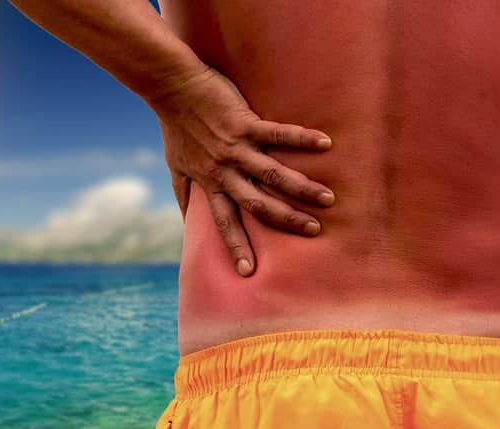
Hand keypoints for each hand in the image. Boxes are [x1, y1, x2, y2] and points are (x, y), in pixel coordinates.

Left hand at [151, 65, 334, 276]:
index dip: (236, 245)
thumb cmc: (176, 126)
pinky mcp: (245, 123)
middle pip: (258, 204)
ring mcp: (236, 147)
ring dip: (302, 188)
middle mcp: (224, 170)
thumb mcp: (176, 166)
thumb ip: (185, 195)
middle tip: (313, 231)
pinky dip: (302, 138)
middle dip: (286, 220)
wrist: (171, 86)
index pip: (224, 222)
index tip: (247, 271)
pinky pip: (278, 133)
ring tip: (328, 199)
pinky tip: (326, 143)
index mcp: (210, 183)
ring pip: (273, 174)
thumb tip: (186, 223)